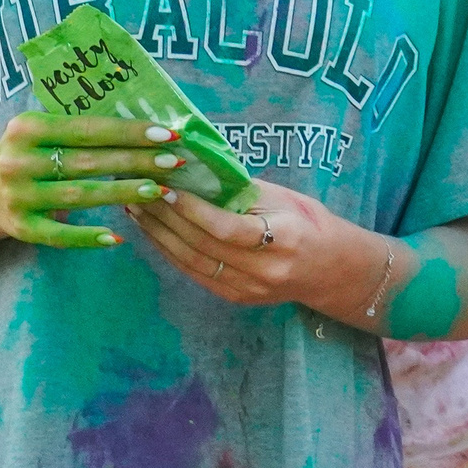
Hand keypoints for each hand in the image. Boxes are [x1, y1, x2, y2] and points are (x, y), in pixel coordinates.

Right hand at [0, 112, 188, 249]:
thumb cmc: (29, 153)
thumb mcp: (44, 131)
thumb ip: (81, 129)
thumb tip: (146, 131)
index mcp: (28, 128)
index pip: (88, 129)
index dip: (130, 132)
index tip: (167, 134)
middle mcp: (19, 161)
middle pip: (88, 162)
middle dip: (135, 161)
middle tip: (173, 162)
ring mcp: (18, 197)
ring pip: (80, 196)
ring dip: (123, 193)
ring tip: (158, 191)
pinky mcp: (21, 228)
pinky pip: (61, 236)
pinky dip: (89, 237)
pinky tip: (120, 237)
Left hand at [127, 178, 345, 306]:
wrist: (330, 269)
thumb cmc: (310, 223)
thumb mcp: (285, 198)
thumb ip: (243, 190)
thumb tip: (196, 169)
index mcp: (283, 239)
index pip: (229, 228)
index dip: (194, 211)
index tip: (168, 189)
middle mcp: (264, 271)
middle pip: (203, 246)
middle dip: (166, 219)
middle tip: (139, 193)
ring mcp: (247, 290)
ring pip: (192, 263)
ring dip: (159, 236)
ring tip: (137, 211)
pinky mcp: (234, 298)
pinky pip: (194, 274)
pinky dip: (170, 252)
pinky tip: (154, 233)